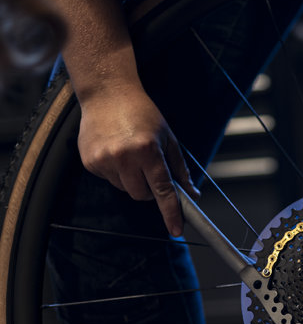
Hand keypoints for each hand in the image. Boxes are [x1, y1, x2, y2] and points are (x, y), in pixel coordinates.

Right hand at [77, 83, 199, 236]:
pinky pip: (109, 180)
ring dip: (132, 180)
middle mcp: (124, 157)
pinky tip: (116, 152)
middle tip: (150, 170)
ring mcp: (104, 160)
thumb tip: (191, 194)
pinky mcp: (90, 162)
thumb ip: (179, 168)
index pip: (163, 190)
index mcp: (148, 150)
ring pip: (125, 189)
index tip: (176, 230)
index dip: (171, 212)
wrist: (107, 93)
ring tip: (130, 154)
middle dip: (150, 190)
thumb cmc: (142, 113)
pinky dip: (116, 172)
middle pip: (142, 196)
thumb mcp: (167, 138)